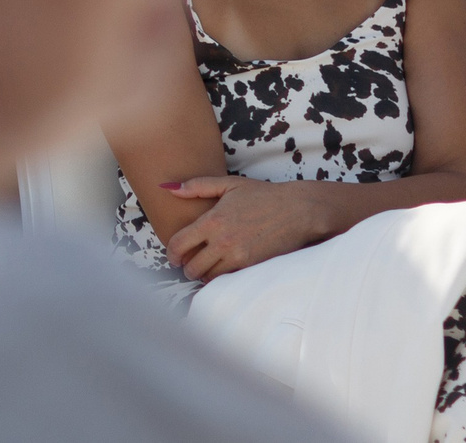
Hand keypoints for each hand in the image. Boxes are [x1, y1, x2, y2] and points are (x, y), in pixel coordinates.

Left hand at [161, 175, 329, 279]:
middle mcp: (223, 242)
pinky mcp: (254, 267)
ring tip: (206, 268)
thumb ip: (196, 186)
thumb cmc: (263, 195)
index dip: (171, 254)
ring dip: (204, 276)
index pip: (179, 245)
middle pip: (192, 267)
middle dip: (187, 268)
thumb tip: (167, 188)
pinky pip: (230, 280)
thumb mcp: (228, 184)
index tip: (173, 256)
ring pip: (210, 278)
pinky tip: (223, 271)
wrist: (299, 211)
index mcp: (212, 222)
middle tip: (188, 265)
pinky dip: (223, 278)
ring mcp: (239, 257)